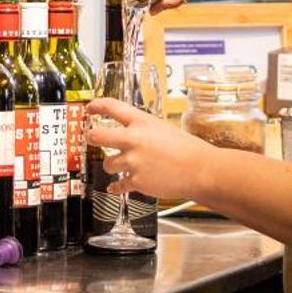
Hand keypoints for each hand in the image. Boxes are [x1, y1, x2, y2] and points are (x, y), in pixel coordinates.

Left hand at [84, 98, 211, 201]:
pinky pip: (118, 185)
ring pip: (107, 164)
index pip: (111, 107)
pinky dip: (116, 187)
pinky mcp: (137, 181)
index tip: (90, 108)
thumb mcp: (163, 127)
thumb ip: (142, 128)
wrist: (201, 170)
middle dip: (91, 137)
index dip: (96, 106)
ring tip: (122, 166)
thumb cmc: (187, 148)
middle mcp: (134, 140)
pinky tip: (116, 186)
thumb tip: (128, 131)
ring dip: (112, 165)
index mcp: (141, 122)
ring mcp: (133, 162)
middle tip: (91, 138)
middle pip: (97, 136)